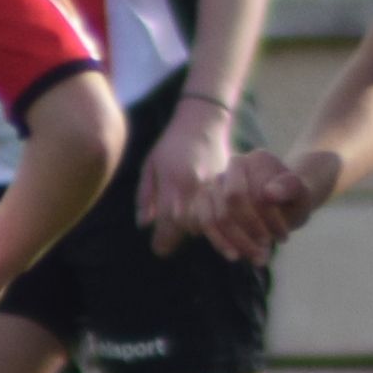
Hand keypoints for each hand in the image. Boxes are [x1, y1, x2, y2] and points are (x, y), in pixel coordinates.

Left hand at [136, 97, 241, 242]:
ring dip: (198, 232)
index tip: (158, 250)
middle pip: (189, 227)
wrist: (202, 122)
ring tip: (187, 233)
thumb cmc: (170, 144)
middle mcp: (195, 187)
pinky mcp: (228, 185)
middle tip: (169, 240)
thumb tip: (144, 225)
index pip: (169, 222)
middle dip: (178, 237)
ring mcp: (214, 186)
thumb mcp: (150, 166)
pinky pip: (224, 212)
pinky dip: (217, 224)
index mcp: (174, 182)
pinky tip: (210, 228)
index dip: (163, 241)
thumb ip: (145, 196)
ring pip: (209, 223)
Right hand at [195, 143, 340, 265]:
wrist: (283, 203)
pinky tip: (234, 254)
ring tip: (255, 258)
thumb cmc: (293, 200)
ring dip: (233, 242)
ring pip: (214, 216)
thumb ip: (291, 189)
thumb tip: (269, 193)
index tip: (283, 237)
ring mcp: (215, 182)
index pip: (255, 192)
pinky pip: (201, 222)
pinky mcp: (203, 201)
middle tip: (266, 252)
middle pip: (230, 203)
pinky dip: (217, 241)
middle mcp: (233, 166)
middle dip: (248, 233)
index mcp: (257, 159)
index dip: (268, 219)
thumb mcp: (302, 195)